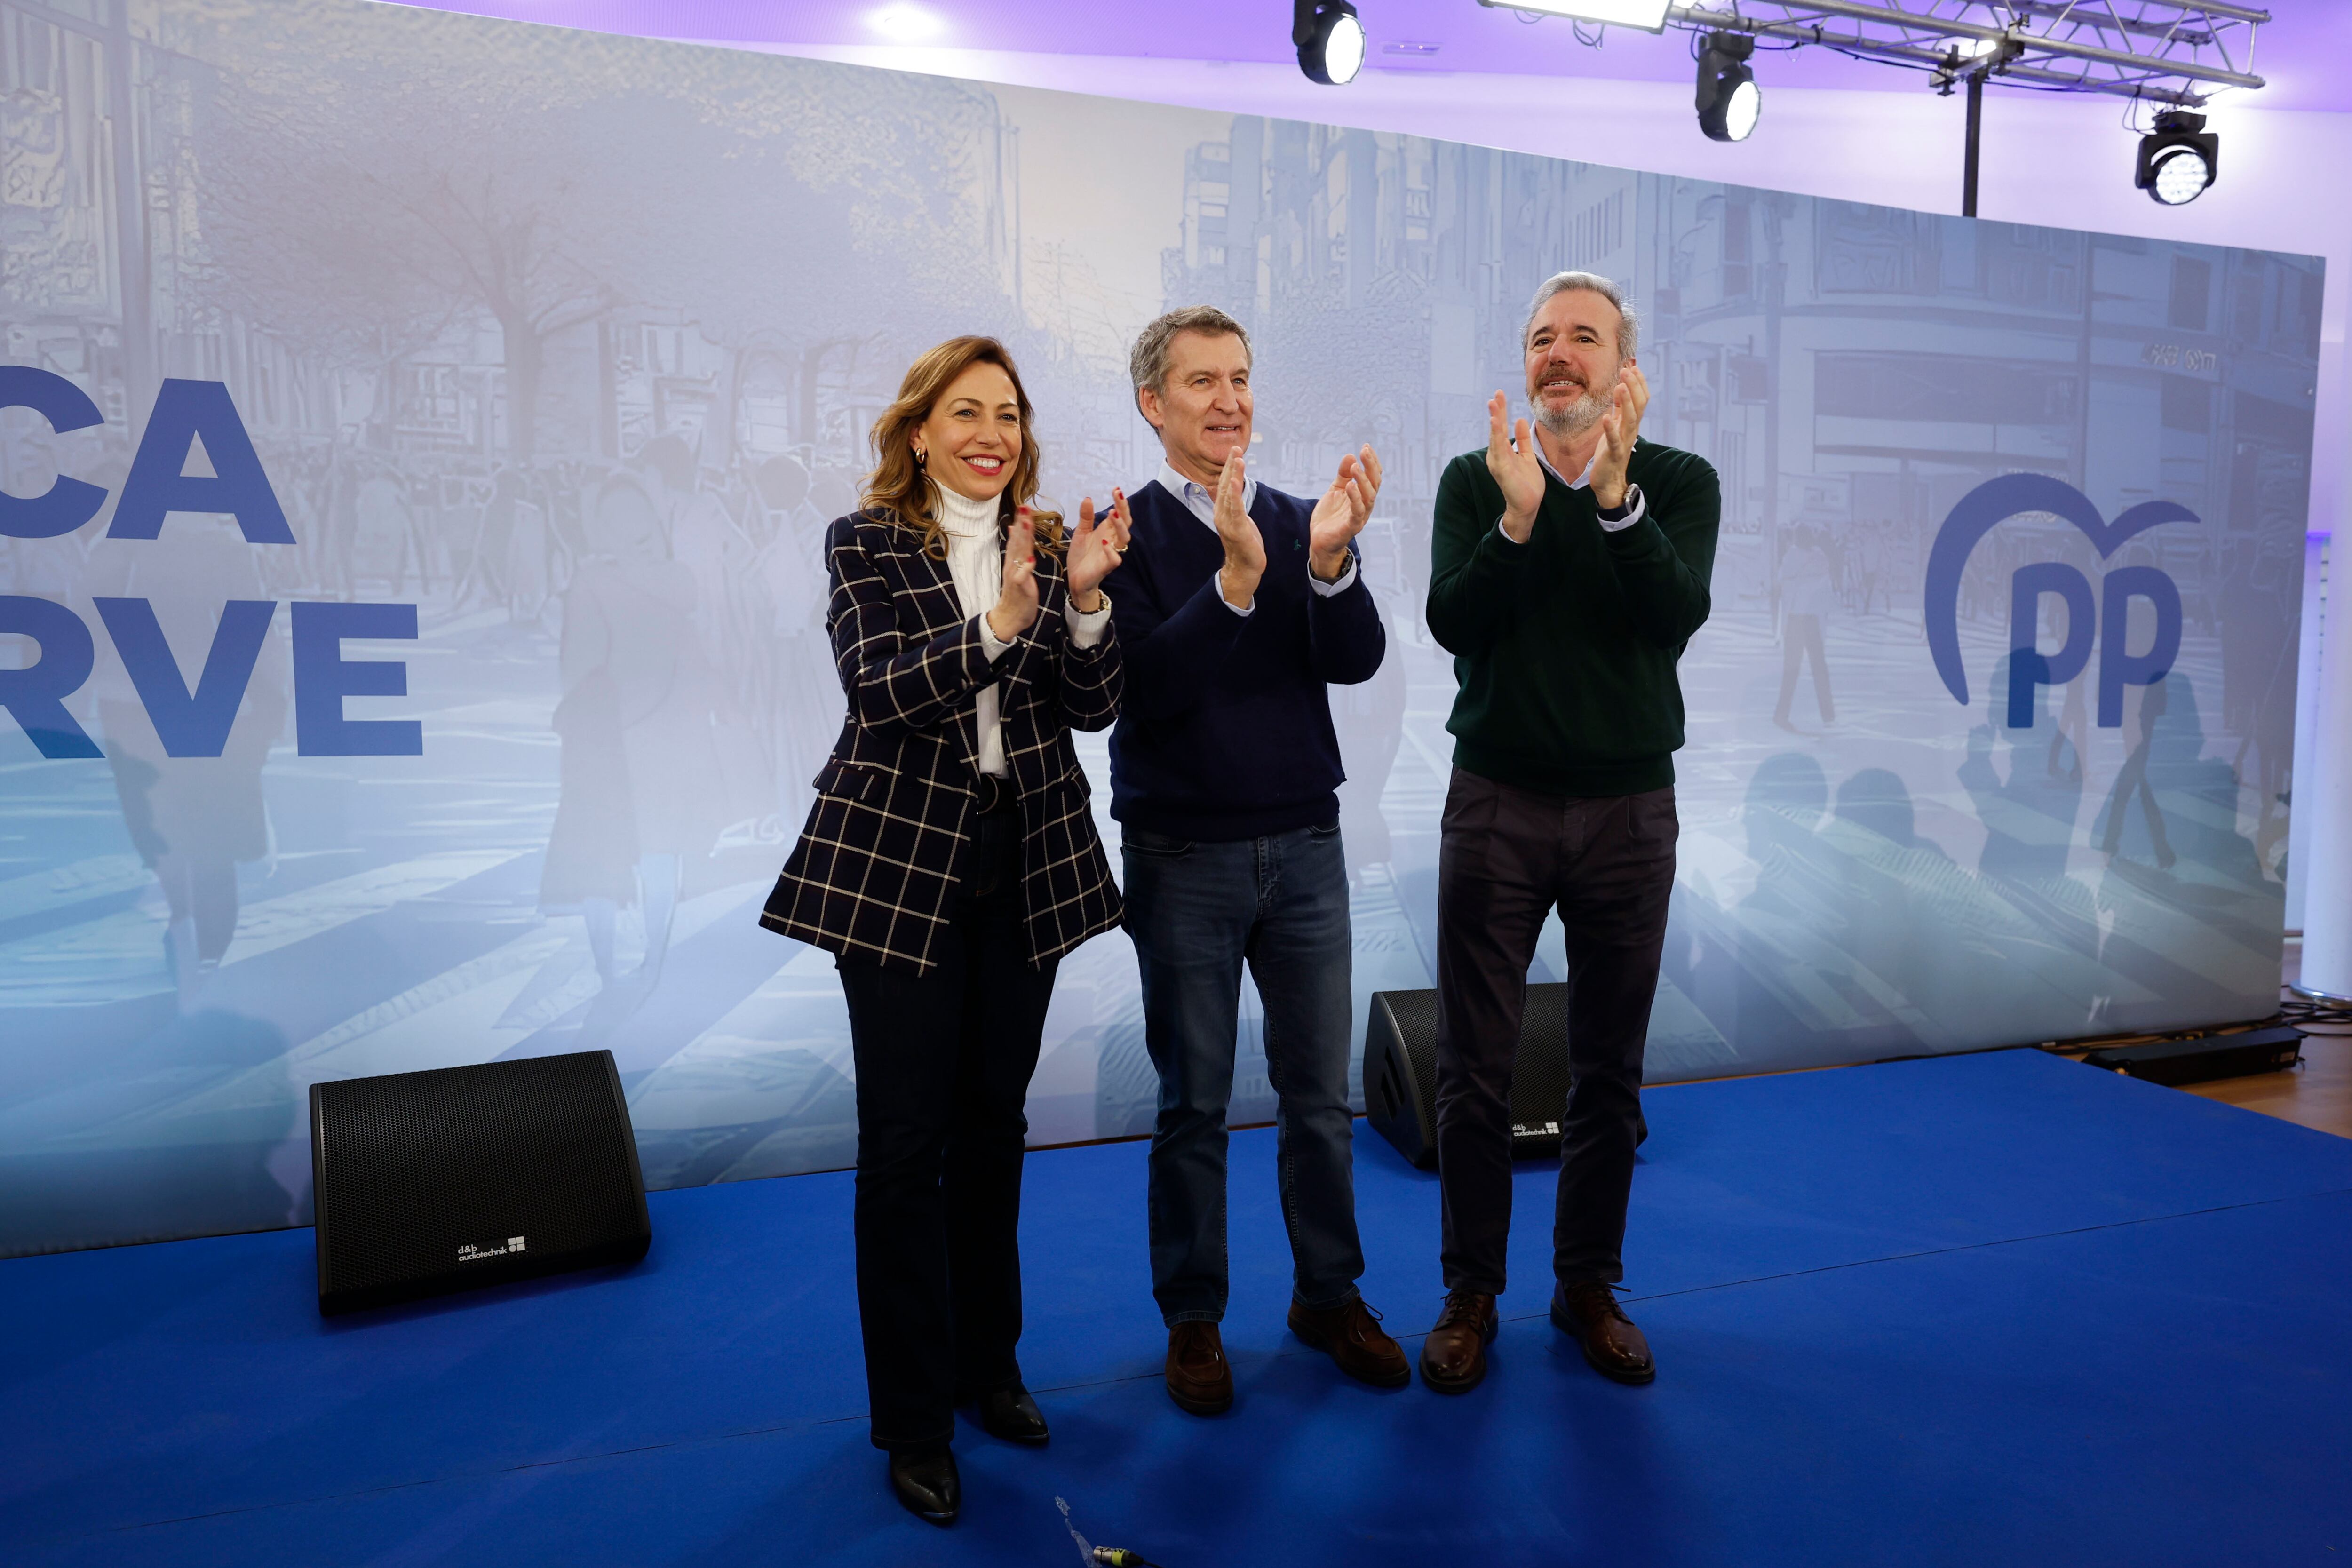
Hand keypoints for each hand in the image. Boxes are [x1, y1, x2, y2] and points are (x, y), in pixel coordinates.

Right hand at [987, 508, 1041, 641]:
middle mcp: (1012, 564)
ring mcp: (1014, 575)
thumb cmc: (1017, 593)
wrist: (1009, 617)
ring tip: (1026, 524)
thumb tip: (1015, 529)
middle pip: (1017, 541)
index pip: (1018, 538)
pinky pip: (1022, 576)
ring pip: (1018, 554)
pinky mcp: (1019, 587)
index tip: (1024, 506)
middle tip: (1023, 507)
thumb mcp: (1017, 567)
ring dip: (1022, 539)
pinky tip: (1031, 559)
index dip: (1021, 522)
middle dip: (1021, 524)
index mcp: (1014, 560)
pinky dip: (1026, 568)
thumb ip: (1017, 549)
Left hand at [1067, 487, 1131, 609]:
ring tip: (1112, 514)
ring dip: (1119, 526)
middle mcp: (1113, 540)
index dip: (1120, 503)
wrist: (1075, 578)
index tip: (1116, 489)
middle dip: (1123, 509)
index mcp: (1107, 531)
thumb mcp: (1081, 532)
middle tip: (1118, 495)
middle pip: (1125, 524)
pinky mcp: (1106, 567)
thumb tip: (1088, 498)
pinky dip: (1111, 551)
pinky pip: (1115, 559)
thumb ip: (1086, 517)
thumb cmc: (1081, 555)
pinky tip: (1105, 542)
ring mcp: (1111, 553)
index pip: (1119, 514)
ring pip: (1124, 539)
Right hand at [1213, 449, 1264, 609]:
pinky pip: (1235, 508)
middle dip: (1231, 465)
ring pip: (1229, 493)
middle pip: (1225, 485)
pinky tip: (1233, 480)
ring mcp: (1227, 521)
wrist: (1245, 568)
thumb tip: (1233, 492)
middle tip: (1236, 448)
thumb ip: (1235, 505)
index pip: (1225, 485)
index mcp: (1222, 511)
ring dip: (1233, 474)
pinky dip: (1233, 493)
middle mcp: (1221, 514)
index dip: (1229, 468)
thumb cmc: (1245, 544)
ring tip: (1238, 458)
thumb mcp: (1240, 520)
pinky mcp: (1236, 529)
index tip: (1234, 452)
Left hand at [1309, 444, 1380, 580]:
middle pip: (1374, 484)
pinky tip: (1350, 486)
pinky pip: (1357, 512)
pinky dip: (1355, 498)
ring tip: (1355, 467)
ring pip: (1369, 497)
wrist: (1320, 541)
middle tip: (1364, 452)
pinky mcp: (1351, 527)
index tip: (1365, 447)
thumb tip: (1350, 456)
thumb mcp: (1335, 490)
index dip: (1371, 462)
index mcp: (1363, 496)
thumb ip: (1342, 475)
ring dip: (1363, 480)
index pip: (1373, 476)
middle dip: (1371, 467)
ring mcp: (1360, 516)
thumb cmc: (1330, 516)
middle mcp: (1365, 505)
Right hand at [1485, 391, 1544, 542]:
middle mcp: (1497, 455)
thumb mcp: (1527, 456)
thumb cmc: (1527, 483)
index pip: (1501, 427)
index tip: (1500, 395)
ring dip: (1495, 420)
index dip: (1501, 411)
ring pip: (1495, 437)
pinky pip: (1499, 450)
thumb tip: (1519, 420)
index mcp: (1502, 451)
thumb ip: (1523, 439)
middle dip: (1497, 411)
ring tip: (1494, 404)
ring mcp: (1498, 462)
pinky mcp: (1502, 470)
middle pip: (1496, 429)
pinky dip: (1497, 436)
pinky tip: (1497, 424)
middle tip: (1496, 394)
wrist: (1528, 505)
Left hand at [1588, 363, 1648, 511]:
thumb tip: (1622, 386)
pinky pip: (1614, 440)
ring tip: (1619, 386)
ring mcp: (1624, 441)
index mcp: (1632, 422)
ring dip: (1626, 402)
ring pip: (1630, 419)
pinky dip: (1610, 428)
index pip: (1642, 399)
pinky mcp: (1613, 453)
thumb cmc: (1611, 451)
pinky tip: (1606, 417)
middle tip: (1626, 369)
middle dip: (1634, 386)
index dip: (1639, 382)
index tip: (1632, 365)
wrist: (1609, 481)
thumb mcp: (1616, 425)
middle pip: (1639, 405)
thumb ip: (1620, 407)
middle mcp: (1631, 430)